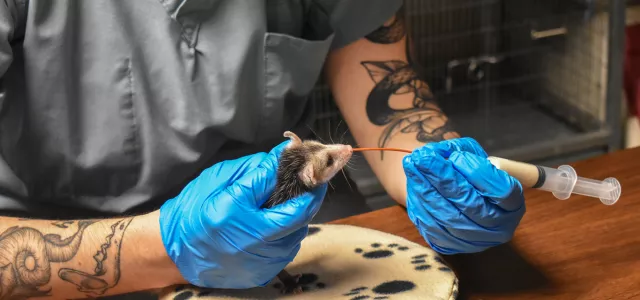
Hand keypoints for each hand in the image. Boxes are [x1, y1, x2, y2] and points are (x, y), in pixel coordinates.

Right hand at [159, 141, 326, 288]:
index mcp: (245, 221)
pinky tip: (270, 220)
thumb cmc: (194, 210)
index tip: (317, 168)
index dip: (312, 185)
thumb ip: (257, 170)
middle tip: (304, 178)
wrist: (174, 251)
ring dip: (295, 215)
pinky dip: (285, 231)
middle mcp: (258, 248)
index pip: (298, 205)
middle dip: (306, 197)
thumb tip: (285, 153)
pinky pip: (286, 247)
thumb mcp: (222, 180)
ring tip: (282, 199)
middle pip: (302, 219)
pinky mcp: (265, 274)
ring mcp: (264, 265)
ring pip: (297, 234)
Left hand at [402, 137, 524, 254]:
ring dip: (428, 188)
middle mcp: (497, 228)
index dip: (479, 173)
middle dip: (445, 178)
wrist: (453, 196)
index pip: (502, 191)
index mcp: (512, 206)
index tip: (456, 156)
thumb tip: (440, 155)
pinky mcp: (450, 246)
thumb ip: (462, 151)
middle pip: (472, 204)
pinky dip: (421, 202)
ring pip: (449, 216)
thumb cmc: (467, 172)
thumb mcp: (472, 155)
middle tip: (424, 157)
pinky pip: (433, 226)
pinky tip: (413, 182)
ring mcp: (474, 241)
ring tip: (413, 165)